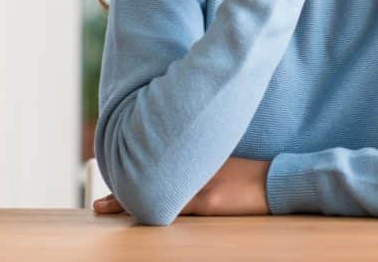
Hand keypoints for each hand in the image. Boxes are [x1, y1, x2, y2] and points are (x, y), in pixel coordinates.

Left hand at [92, 156, 270, 216]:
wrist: (279, 180)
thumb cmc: (257, 176)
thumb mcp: (229, 164)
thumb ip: (207, 167)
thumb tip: (184, 175)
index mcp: (200, 162)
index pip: (159, 167)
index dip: (135, 176)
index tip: (114, 181)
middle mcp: (196, 171)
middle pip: (151, 180)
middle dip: (123, 192)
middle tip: (98, 202)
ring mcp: (201, 186)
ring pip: (156, 193)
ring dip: (127, 201)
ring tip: (102, 207)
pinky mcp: (209, 201)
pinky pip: (175, 207)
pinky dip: (154, 210)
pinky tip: (137, 214)